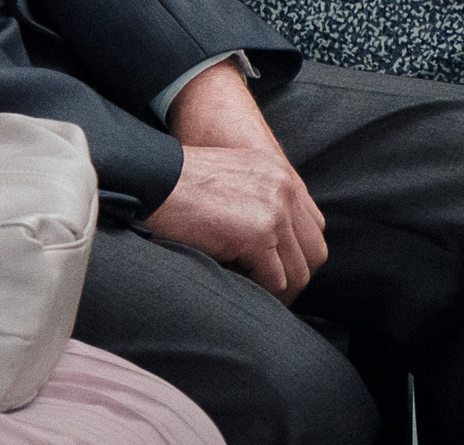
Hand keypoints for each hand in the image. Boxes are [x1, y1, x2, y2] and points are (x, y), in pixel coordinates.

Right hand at [146, 60, 327, 301]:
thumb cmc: (176, 185)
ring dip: (276, 287)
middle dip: (293, 276)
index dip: (296, 253)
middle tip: (266, 288)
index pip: (313, 226)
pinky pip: (275, 281)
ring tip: (247, 286)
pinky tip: (233, 278)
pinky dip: (257, 289)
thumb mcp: (231, 180)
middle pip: (315, 251)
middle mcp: (285, 188)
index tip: (273, 268)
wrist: (149, 179)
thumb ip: (259, 201)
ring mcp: (275, 211)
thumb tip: (273, 248)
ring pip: (299, 272)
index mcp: (279, 173)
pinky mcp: (258, 234)